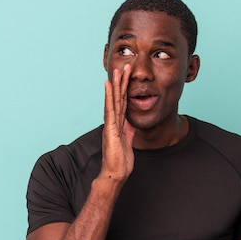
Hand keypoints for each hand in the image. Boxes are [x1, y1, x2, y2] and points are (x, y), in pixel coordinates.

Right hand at [101, 64, 135, 181]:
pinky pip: (110, 109)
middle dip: (121, 82)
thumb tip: (132, 120)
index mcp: (118, 124)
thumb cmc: (120, 160)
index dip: (125, 89)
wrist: (115, 173)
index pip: (123, 103)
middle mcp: (113, 121)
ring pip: (114, 100)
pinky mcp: (110, 128)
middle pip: (118, 98)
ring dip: (116, 84)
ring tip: (117, 70)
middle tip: (125, 66)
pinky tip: (108, 85)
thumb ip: (129, 129)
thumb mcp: (128, 141)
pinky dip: (109, 96)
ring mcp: (111, 124)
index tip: (128, 76)